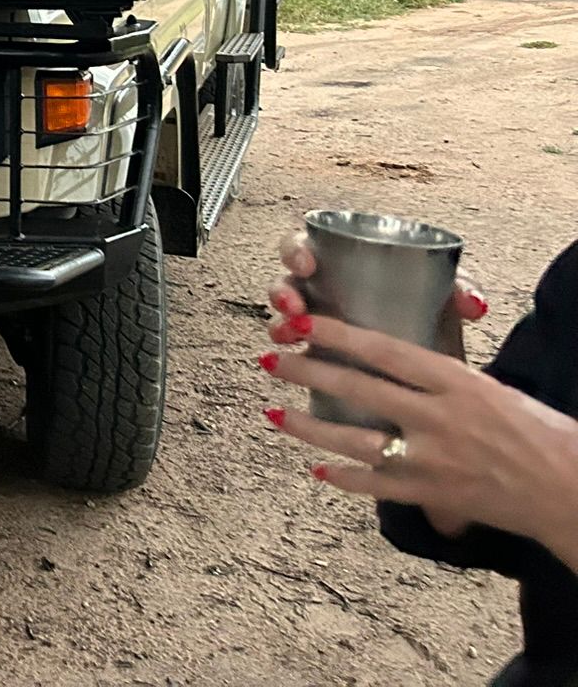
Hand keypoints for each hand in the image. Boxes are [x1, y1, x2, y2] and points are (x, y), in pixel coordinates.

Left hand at [260, 315, 577, 551]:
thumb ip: (436, 376)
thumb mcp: (487, 387)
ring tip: (273, 412)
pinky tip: (317, 468)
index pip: (385, 351)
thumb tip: (387, 357)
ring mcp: (434, 460)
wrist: (568, 488)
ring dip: (309, 428)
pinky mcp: (434, 496)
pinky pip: (377, 486)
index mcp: (456, 383)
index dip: (338, 335)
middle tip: (270, 359)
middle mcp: (441, 419)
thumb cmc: (533, 430)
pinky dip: (344, 478)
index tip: (303, 323)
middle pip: (360, 390)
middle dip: (308, 373)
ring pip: (356, 441)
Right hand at [267, 229, 486, 348]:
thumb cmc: (431, 310)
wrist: (438, 363)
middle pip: (288, 281)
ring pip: (285, 318)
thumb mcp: (442, 294)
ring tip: (286, 336)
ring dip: (280, 324)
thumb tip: (474, 304)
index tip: (306, 265)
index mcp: (342, 261)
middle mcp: (323, 289)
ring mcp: (318, 323)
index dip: (296, 251)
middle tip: (292, 306)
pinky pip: (295, 353)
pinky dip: (291, 355)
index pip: (306, 246)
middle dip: (283, 291)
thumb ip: (458, 291)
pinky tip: (293, 363)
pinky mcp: (320, 356)